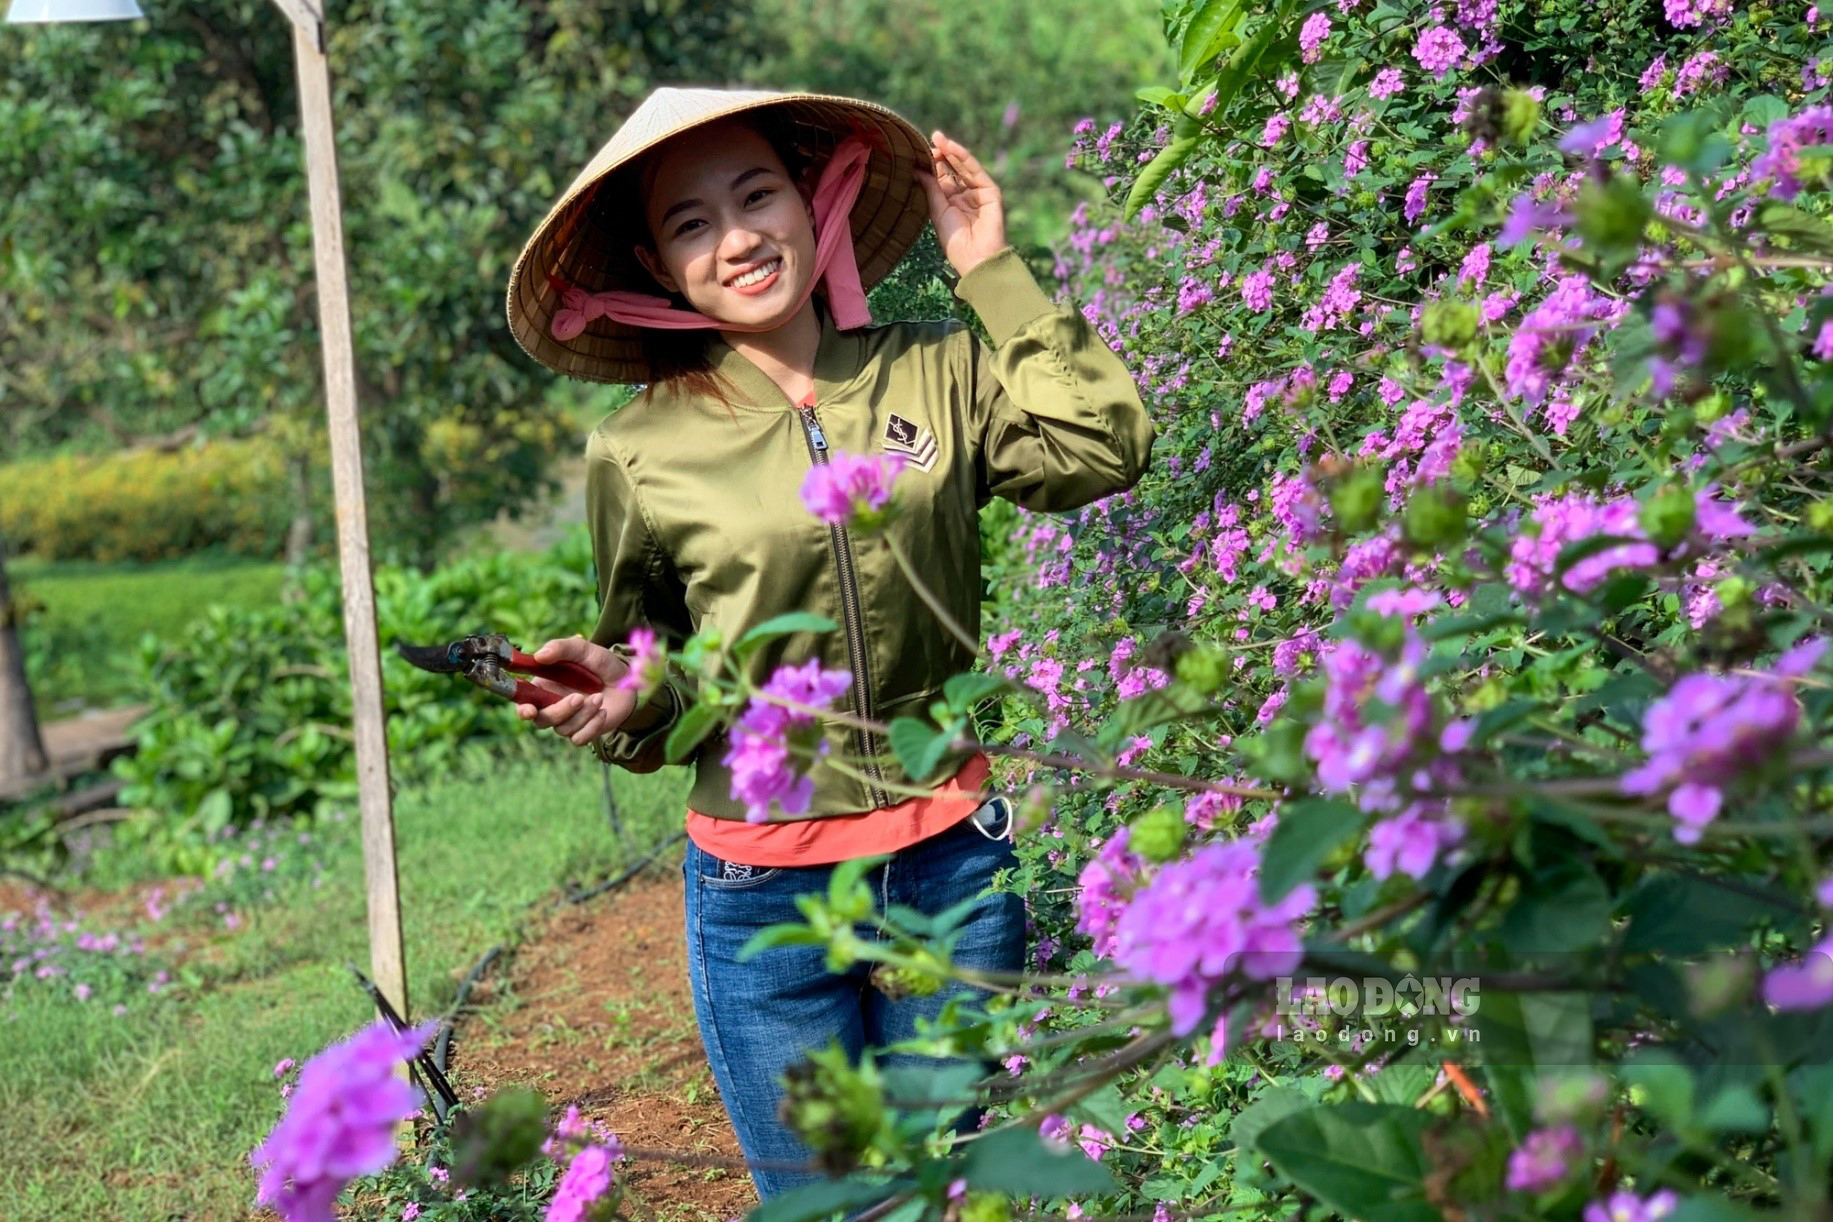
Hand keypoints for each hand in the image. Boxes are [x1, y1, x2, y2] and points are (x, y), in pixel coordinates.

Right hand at [514, 635, 637, 747]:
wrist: (627, 681)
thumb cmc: (601, 663)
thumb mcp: (584, 650)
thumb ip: (562, 648)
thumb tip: (539, 655)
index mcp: (544, 686)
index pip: (523, 701)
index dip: (522, 709)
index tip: (528, 710)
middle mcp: (551, 705)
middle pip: (541, 720)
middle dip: (559, 711)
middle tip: (578, 698)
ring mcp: (567, 720)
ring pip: (563, 729)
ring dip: (582, 714)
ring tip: (599, 697)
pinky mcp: (583, 732)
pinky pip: (579, 738)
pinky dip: (592, 726)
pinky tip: (603, 711)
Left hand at [915, 130, 1006, 278]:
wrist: (976, 256)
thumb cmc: (955, 240)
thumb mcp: (937, 211)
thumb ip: (930, 188)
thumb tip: (917, 169)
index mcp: (950, 202)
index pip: (941, 177)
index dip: (932, 164)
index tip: (920, 151)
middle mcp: (964, 195)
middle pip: (952, 169)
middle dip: (942, 154)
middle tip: (931, 139)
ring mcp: (978, 192)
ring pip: (963, 167)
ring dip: (952, 151)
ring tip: (938, 138)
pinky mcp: (990, 191)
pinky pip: (975, 170)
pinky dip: (964, 157)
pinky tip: (952, 148)